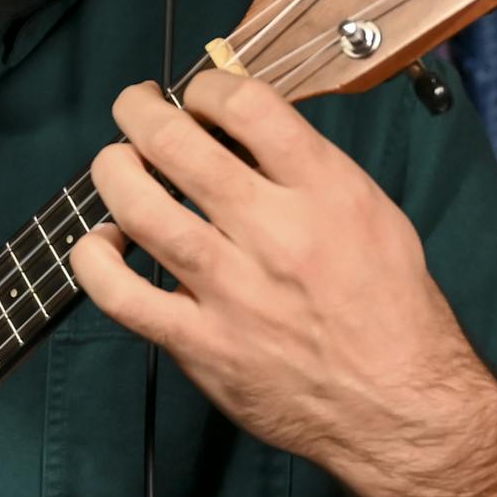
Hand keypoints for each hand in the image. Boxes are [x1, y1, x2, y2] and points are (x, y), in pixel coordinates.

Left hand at [71, 73, 484, 494]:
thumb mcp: (371, 212)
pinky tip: (102, 242)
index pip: (247, 106)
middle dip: (139, 110)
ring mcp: (232, 292)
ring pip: (139, 209)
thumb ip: (304, 166)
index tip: (197, 94)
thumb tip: (233, 123)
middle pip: (177, 145)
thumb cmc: (388, 305)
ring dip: (112, 170)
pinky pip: (121, 294)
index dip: (208, 86)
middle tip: (135, 106)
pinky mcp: (201, 345)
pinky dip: (95, 259)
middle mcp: (275, 235)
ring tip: (115, 162)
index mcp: (326, 193)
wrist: (401, 410)